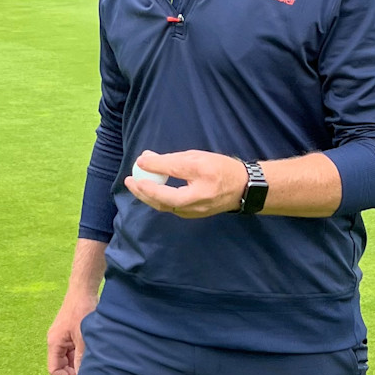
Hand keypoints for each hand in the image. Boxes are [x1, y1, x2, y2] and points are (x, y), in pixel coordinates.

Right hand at [47, 293, 96, 374]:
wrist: (83, 289)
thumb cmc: (82, 310)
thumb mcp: (83, 337)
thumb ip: (81, 358)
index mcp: (54, 343)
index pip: (54, 370)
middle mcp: (56, 341)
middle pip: (61, 365)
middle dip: (73, 372)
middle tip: (90, 374)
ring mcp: (63, 337)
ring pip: (68, 358)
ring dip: (78, 363)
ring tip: (93, 363)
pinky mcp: (70, 333)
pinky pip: (73, 350)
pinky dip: (81, 354)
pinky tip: (93, 354)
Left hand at [123, 149, 247, 218]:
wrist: (244, 188)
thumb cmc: (221, 169)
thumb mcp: (197, 159)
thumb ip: (171, 161)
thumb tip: (145, 160)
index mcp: (200, 188)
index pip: (170, 181)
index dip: (151, 174)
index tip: (138, 166)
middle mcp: (196, 204)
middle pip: (162, 201)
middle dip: (143, 192)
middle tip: (129, 180)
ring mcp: (194, 213)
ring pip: (165, 206)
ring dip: (149, 195)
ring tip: (137, 182)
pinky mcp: (192, 215)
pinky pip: (171, 207)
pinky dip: (160, 197)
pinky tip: (154, 188)